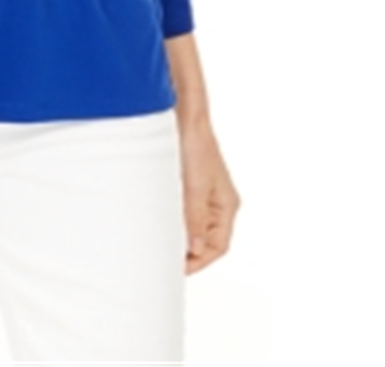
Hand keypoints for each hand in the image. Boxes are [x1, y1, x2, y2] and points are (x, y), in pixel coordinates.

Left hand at [176, 112, 241, 274]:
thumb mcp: (195, 186)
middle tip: (165, 261)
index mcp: (227, 205)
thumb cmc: (195, 145)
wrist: (184, 115)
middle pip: (206, 239)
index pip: (219, 246)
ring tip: (160, 244)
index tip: (178, 269)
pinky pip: (183, 211)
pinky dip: (173, 219)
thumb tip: (196, 250)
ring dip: (179, 235)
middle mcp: (217, 202)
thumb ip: (196, 219)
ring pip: (193, 226)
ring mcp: (203, 193)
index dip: (200, 261)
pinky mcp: (188, 183)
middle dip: (188, 252)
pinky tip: (157, 222)